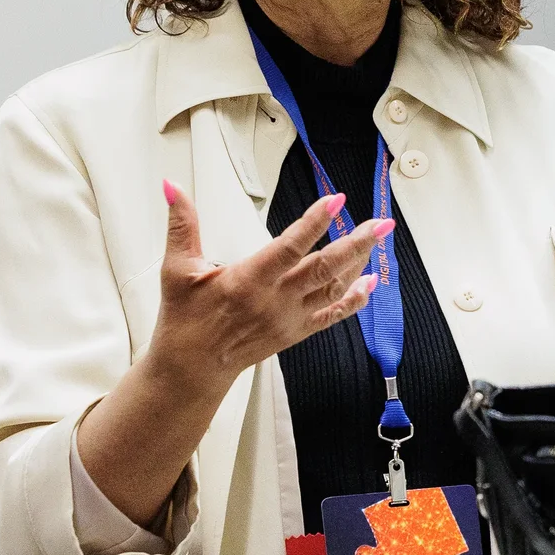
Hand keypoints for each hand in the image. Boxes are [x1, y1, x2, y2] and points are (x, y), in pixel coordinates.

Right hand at [147, 179, 388, 383]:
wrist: (192, 368)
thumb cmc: (184, 318)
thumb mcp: (177, 269)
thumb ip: (181, 225)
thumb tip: (173, 186)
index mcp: (248, 281)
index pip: (288, 247)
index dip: (314, 222)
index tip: (336, 200)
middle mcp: (275, 300)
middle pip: (324, 267)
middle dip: (356, 243)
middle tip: (381, 223)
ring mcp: (290, 318)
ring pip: (334, 287)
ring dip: (359, 262)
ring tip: (377, 238)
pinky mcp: (296, 332)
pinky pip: (333, 315)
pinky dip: (355, 299)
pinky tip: (372, 282)